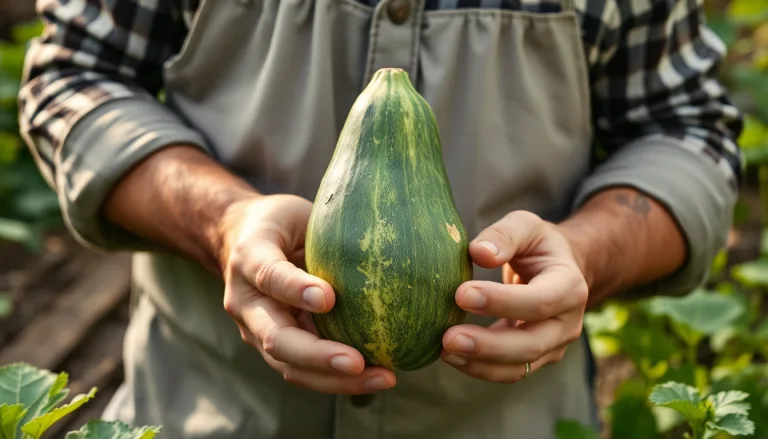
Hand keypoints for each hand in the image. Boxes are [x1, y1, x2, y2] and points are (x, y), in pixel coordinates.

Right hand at [218, 194, 396, 393]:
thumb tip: (378, 250)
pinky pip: (303, 371)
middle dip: (318, 355)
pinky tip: (376, 376)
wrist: (239, 239)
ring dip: (335, 379)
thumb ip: (320, 234)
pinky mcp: (274, 346)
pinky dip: (338, 379)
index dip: (296, 289)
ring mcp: (256, 330)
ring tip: (381, 377)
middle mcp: (246, 302)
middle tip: (357, 361)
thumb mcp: (294, 214)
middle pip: (276, 338)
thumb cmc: (278, 223)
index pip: (270, 276)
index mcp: (249, 259)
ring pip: (290, 366)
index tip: (329, 298)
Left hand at [440, 211, 588, 382]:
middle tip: (448, 337)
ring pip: (519, 367)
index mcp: (570, 286)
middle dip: (488, 345)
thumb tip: (479, 253)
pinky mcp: (535, 358)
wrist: (560, 269)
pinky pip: (508, 372)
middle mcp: (567, 323)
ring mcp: (553, 345)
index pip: (539, 301)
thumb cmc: (539, 245)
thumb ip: (504, 235)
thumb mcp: (526, 226)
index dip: (501, 301)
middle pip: (531, 344)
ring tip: (444, 350)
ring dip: (480, 363)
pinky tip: (450, 355)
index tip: (462, 294)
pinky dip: (479, 368)